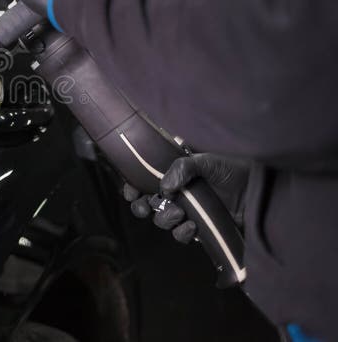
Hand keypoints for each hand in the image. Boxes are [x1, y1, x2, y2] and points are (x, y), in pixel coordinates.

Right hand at [122, 153, 250, 243]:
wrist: (262, 192)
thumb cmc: (235, 169)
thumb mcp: (208, 160)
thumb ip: (182, 168)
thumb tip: (164, 188)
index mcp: (174, 172)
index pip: (144, 178)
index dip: (132, 186)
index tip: (131, 192)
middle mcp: (177, 191)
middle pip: (146, 202)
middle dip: (141, 207)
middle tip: (145, 207)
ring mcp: (188, 210)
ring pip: (162, 220)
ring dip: (165, 219)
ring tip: (180, 214)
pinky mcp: (200, 227)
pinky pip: (181, 234)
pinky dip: (182, 232)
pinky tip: (193, 226)